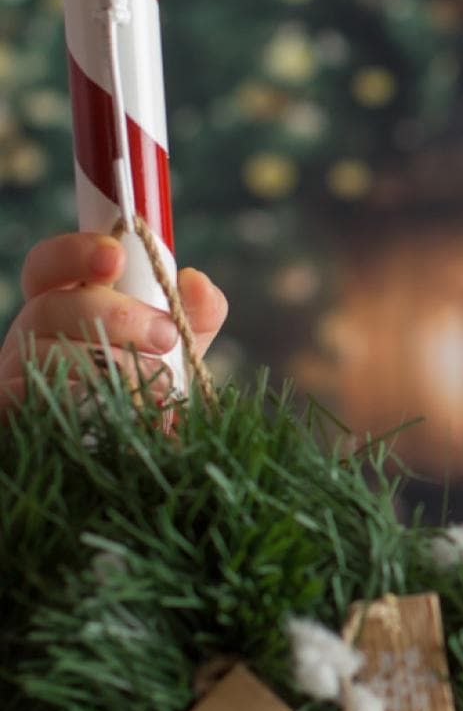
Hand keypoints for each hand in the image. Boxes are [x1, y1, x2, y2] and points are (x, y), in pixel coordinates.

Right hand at [0, 231, 229, 421]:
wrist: (125, 457)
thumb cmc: (147, 394)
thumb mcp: (177, 352)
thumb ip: (193, 315)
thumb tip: (196, 281)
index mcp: (65, 307)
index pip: (50, 266)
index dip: (75, 253)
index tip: (116, 256)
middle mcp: (32, 335)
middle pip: (53, 307)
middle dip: (118, 317)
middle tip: (167, 337)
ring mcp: (15, 374)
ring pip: (50, 356)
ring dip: (115, 371)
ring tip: (158, 393)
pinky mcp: (10, 413)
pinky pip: (34, 401)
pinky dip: (85, 405)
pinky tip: (121, 415)